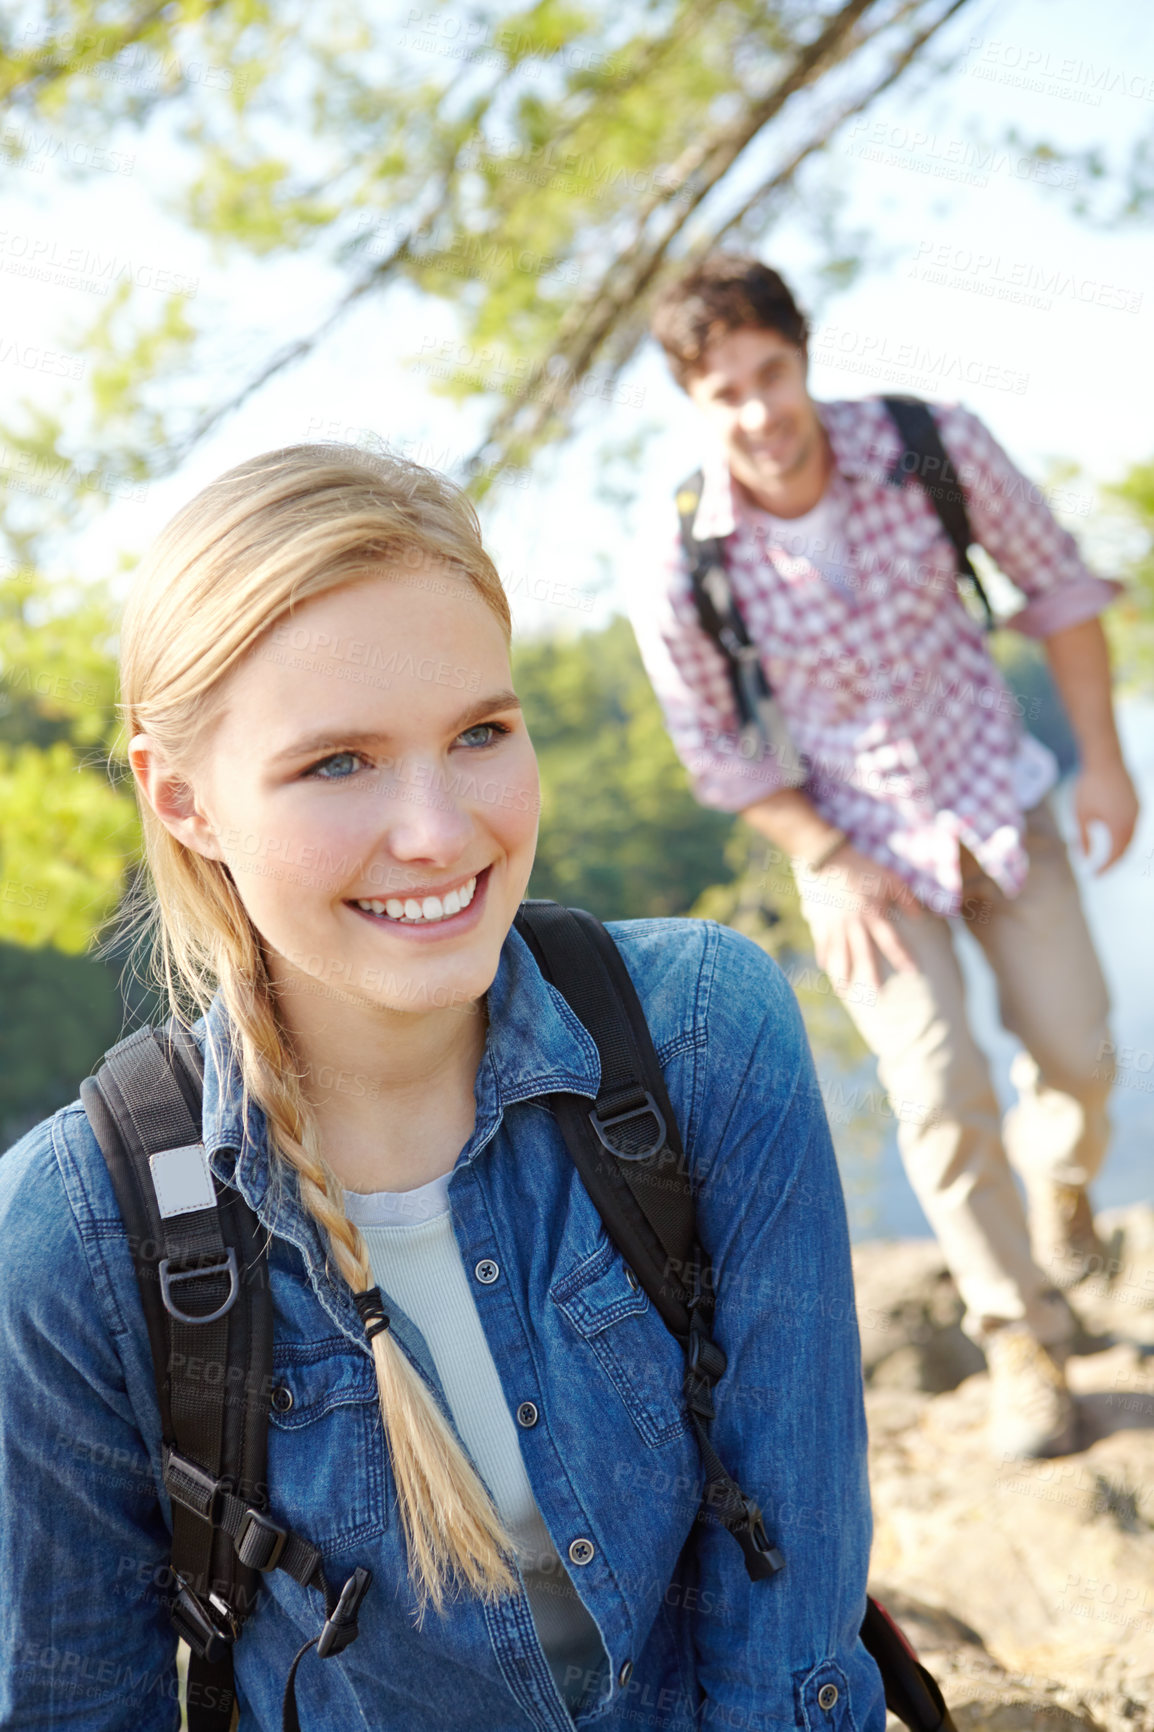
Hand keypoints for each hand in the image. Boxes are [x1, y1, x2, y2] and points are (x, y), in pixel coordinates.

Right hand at [797, 845, 921, 993]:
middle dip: (870, 975)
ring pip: (840, 954)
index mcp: (873, 914)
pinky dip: (823, 955)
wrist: (828, 859)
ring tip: (844, 990)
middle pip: (864, 954)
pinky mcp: (821, 920)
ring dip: (842, 973)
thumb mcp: (890, 879)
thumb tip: (922, 917)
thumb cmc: (862, 868)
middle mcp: (854, 924)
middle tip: (876, 995)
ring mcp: (836, 924)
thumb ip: (906, 899)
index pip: (891, 941)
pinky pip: (822, 942)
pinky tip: (824, 967)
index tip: (912, 972)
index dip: (902, 957)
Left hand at [1072, 758, 1138, 871]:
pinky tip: (1113, 835)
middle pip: (1125, 849)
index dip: (1105, 868)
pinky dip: (1123, 835)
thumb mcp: (1081, 815)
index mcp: (1120, 827)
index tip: (1094, 876)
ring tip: (1106, 856)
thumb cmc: (1090, 786)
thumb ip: (1083, 838)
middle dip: (1113, 861)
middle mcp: (1133, 821)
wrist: (1105, 758)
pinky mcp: (1136, 802)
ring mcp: (1137, 810)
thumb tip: (1083, 857)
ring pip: (1130, 837)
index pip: (1115, 856)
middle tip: (1100, 870)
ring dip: (1119, 848)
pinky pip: (1132, 825)